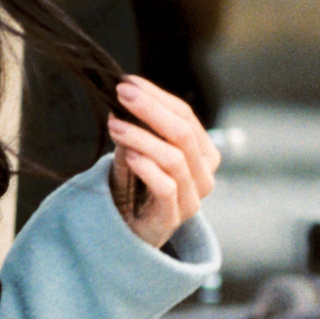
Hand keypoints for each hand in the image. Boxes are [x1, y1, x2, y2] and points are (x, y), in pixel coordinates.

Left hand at [107, 75, 219, 249]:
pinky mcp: (174, 216)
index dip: (156, 97)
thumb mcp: (139, 153)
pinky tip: (128, 154)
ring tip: (114, 125)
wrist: (132, 235)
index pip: (185, 115)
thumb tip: (122, 98)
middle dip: (150, 109)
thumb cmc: (137, 190)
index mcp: (203, 153)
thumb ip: (137, 130)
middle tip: (120, 94)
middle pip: (182, 132)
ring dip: (141, 137)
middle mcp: (204, 174)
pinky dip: (146, 167)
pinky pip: (166, 187)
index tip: (127, 82)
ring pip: (174, 158)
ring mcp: (192, 198)